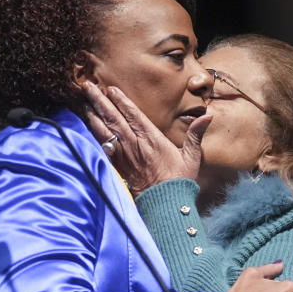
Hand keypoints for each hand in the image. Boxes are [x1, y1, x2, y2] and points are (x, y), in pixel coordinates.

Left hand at [83, 82, 210, 196]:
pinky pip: (102, 145)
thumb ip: (195, 134)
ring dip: (93, 114)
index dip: (121, 101)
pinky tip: (86, 124)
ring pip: (104, 130)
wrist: (164, 205)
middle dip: (99, 101)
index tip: (111, 89)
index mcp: (152, 139)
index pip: (133, 115)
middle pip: (113, 118)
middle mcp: (135, 145)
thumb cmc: (179, 181)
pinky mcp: (117, 165)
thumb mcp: (192, 157)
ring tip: (83, 100)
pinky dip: (93, 133)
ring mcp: (124, 155)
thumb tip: (208, 115)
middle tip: (87, 86)